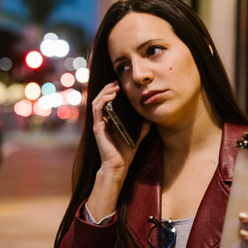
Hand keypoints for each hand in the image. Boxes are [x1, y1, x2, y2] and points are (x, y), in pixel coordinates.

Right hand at [87, 82, 150, 219]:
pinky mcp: (97, 127)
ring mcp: (98, 124)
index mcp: (109, 120)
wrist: (119, 165)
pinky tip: (112, 95)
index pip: (106, 101)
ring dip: (105, 92)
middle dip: (108, 88)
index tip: (120, 84)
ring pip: (96, 101)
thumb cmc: (126, 152)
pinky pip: (97, 110)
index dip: (111, 91)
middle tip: (117, 82)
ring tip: (114, 87)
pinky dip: (103, 100)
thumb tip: (150, 116)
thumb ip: (143, 125)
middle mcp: (102, 120)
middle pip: (100, 98)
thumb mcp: (138, 134)